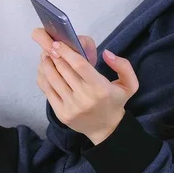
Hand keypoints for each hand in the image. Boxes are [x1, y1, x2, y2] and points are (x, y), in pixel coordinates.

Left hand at [31, 28, 138, 144]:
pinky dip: (44, 78)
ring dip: (47, 65)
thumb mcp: (129, 84)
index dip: (67, 52)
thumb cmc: (115, 101)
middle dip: (55, 56)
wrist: (106, 128)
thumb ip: (123, 65)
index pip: (80, 65)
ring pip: (53, 80)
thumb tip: (106, 53)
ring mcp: (71, 107)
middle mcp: (84, 98)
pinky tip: (44, 70)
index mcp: (100, 88)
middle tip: (50, 47)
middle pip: (64, 70)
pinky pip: (48, 92)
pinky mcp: (61, 113)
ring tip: (46, 56)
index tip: (58, 43)